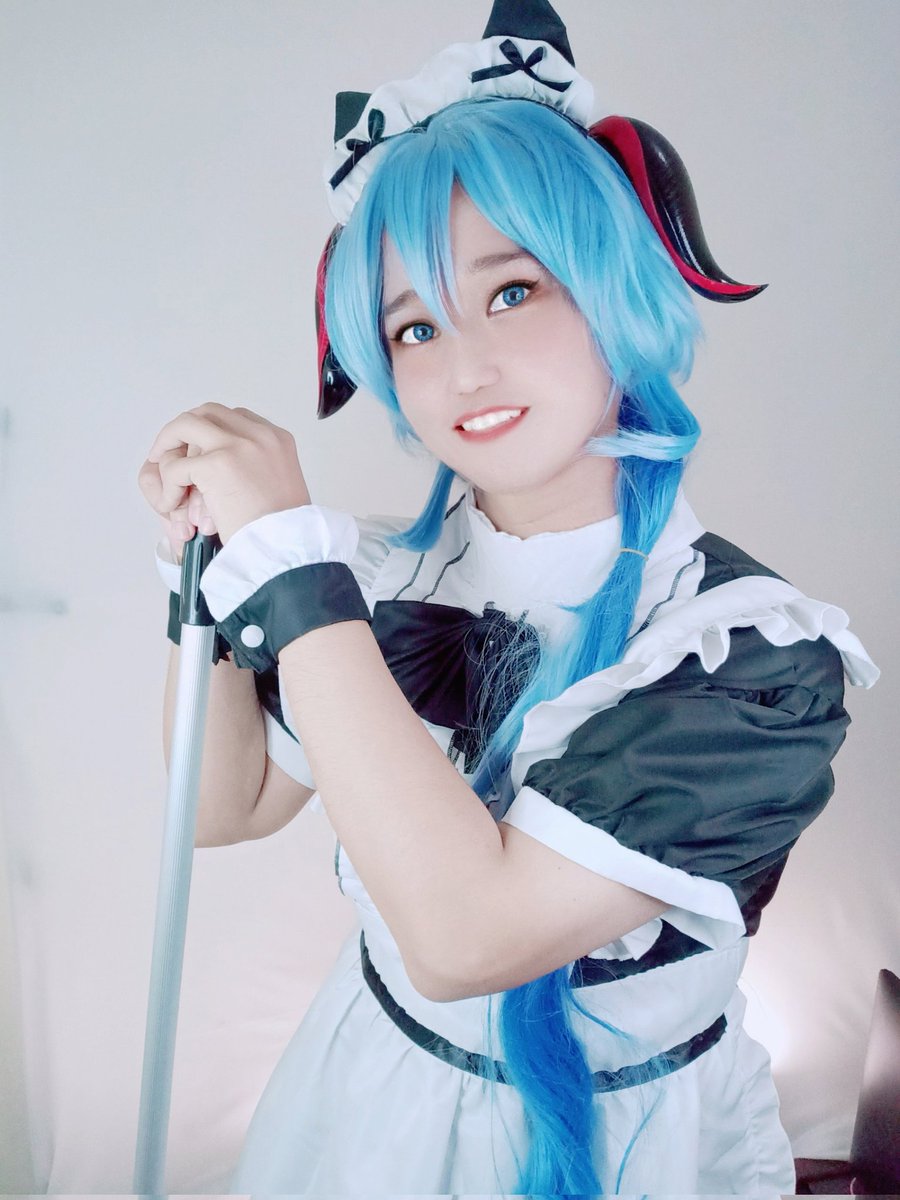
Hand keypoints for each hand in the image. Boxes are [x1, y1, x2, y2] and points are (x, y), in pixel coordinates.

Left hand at [137, 403, 311, 546]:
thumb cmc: (286, 533)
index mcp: (278, 439)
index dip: (210, 431)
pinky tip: (174, 505)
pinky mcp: (216, 465)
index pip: (235, 417)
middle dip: (183, 432)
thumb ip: (261, 469)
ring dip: (168, 449)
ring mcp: (237, 446)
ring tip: (167, 480)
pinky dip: (168, 485)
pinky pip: (175, 467)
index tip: (197, 450)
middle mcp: (259, 435)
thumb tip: (234, 470)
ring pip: (184, 426)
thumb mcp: (282, 488)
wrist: (288, 550)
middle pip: (207, 412)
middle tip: (170, 455)